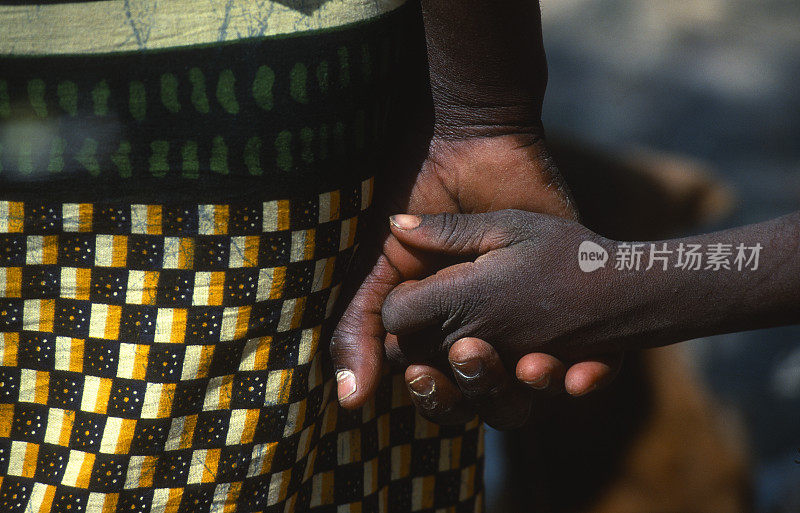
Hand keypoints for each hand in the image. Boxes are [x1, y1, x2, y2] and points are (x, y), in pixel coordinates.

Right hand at [329, 0, 621, 427]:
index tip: (426, 375)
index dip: (438, 396)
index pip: (444, 394)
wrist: (471, 147)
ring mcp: (535, 328)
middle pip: (491, 401)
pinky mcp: (579, 313)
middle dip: (483, 390)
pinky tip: (580, 370)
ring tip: (531, 362)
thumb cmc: (419, 204)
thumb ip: (362, 328)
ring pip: (542, 393)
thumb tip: (350, 400)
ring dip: (537, 389)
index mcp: (443, 338)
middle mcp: (490, 340)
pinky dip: (590, 381)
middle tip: (472, 353)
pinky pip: (595, 372)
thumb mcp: (384, 269)